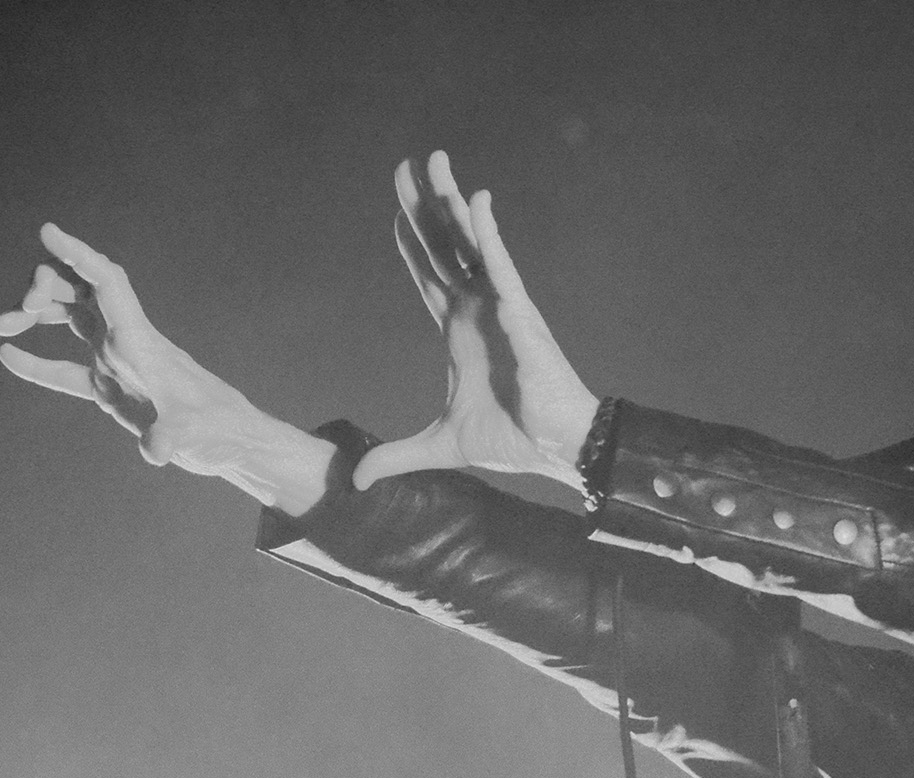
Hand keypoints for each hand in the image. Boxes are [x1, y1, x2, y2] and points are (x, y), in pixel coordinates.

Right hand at [0, 224, 270, 479]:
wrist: (233, 442)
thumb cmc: (218, 430)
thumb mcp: (193, 434)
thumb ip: (169, 438)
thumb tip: (154, 450)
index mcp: (141, 340)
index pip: (107, 282)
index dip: (79, 254)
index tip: (48, 230)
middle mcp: (127, 343)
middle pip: (82, 291)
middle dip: (46, 286)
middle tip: (19, 313)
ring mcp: (118, 364)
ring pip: (71, 319)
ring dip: (37, 315)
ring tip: (1, 327)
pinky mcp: (111, 390)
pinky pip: (66, 369)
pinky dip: (37, 362)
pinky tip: (7, 355)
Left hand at [353, 152, 599, 490]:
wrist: (556, 446)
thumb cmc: (512, 439)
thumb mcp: (439, 445)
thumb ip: (397, 456)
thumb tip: (357, 481)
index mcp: (458, 331)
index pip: (428, 276)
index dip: (411, 244)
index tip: (397, 211)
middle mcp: (475, 309)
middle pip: (442, 246)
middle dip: (422, 206)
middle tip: (404, 166)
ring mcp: (497, 305)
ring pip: (468, 243)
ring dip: (450, 201)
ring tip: (433, 160)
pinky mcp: (519, 311)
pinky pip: (501, 263)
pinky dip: (488, 232)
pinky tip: (475, 199)